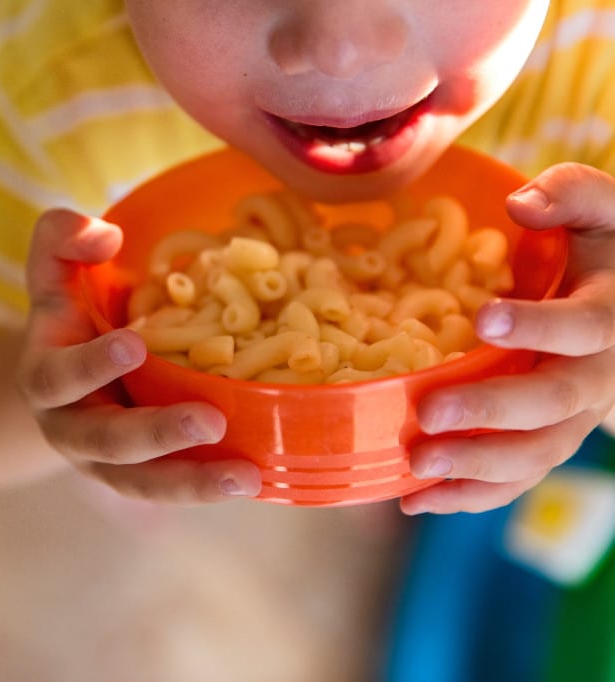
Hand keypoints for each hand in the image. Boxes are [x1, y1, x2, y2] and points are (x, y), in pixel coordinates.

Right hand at [15, 208, 262, 503]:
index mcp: (45, 378)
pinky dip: (206, 489)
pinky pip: (168, 491)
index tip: (133, 344)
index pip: (59, 377)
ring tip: (245, 476)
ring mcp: (103, 463)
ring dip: (191, 482)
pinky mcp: (138, 479)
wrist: (66, 381)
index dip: (92, 364)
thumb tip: (105, 234)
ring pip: (141, 482)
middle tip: (210, 420)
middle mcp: (70, 428)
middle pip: (106, 441)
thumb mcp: (57, 274)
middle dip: (157, 433)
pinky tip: (254, 479)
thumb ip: (63, 239)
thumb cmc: (71, 317)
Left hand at [402, 163, 614, 513]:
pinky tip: (416, 500)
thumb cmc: (601, 249)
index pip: (582, 326)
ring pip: (536, 454)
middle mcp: (596, 375)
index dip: (538, 325)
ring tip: (418, 469)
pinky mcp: (548, 441)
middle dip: (491, 410)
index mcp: (608, 316)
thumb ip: (572, 194)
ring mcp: (573, 417)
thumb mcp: (601, 210)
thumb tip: (521, 202)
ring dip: (476, 467)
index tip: (484, 317)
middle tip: (430, 414)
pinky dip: (470, 494)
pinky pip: (516, 478)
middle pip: (552, 402)